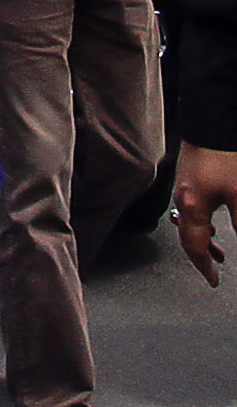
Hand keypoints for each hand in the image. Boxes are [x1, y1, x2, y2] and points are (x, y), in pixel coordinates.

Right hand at [175, 142, 236, 285]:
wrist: (210, 125)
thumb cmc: (224, 157)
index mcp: (193, 207)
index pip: (195, 247)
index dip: (204, 267)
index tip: (214, 280)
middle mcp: (183, 200)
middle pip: (187, 237)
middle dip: (202, 256)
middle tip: (213, 269)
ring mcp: (183, 189)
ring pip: (189, 223)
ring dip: (203, 239)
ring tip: (217, 249)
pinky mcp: (189, 180)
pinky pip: (191, 210)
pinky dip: (201, 223)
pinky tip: (211, 221)